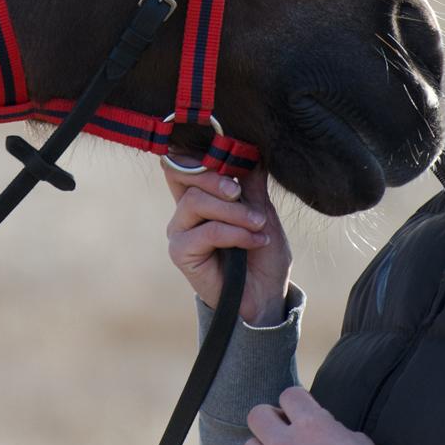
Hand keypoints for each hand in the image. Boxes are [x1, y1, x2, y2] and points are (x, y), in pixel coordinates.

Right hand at [163, 161, 291, 324]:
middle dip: (217, 178)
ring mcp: (180, 231)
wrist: (264, 294)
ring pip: (196, 201)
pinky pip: (207, 231)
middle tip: (240, 192)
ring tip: (258, 225)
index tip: (232, 155)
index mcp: (199, 195)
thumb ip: (251, 183)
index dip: (200, 153)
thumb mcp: (262, 211)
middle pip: (183, 173)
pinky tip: (254, 241)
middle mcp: (184, 211)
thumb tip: (250, 149)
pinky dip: (235, 233)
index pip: (182, 162)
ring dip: (234, 212)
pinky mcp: (181, 253)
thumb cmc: (262, 254)